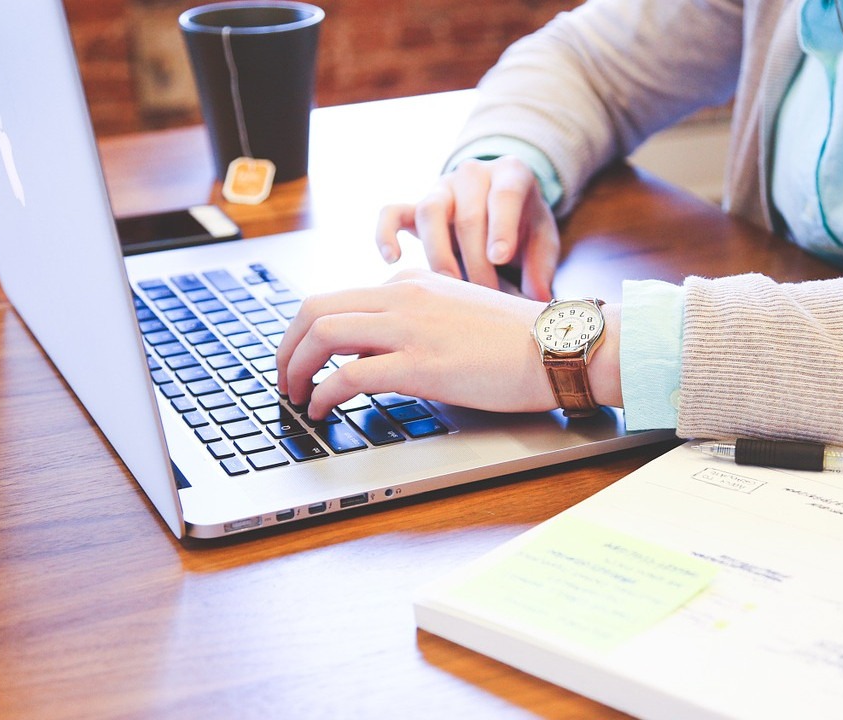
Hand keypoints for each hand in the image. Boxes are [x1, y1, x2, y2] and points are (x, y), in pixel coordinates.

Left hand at [276, 269, 558, 419]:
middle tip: (284, 377)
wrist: (558, 346)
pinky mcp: (420, 364)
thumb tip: (375, 354)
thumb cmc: (518, 340)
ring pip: (323, 334)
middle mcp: (403, 296)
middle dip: (287, 346)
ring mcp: (410, 328)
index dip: (308, 333)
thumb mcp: (456, 314)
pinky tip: (322, 411)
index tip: (303, 359)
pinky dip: (323, 394)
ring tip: (295, 396)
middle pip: (315, 308)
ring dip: (295, 368)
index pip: (339, 299)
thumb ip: (415, 323)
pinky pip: (349, 375)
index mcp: (411, 283)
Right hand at [375, 156, 559, 300]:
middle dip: (476, 260)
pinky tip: (392, 260)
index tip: (499, 258)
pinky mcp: (415, 206)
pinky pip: (391, 213)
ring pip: (429, 211)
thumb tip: (537, 299)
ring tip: (450, 286)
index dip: (501, 226)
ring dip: (439, 254)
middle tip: (486, 295)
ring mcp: (441, 188)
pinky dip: (386, 233)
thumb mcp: (543, 239)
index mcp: (511, 174)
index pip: (504, 195)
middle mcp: (473, 174)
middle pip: (467, 214)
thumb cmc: (524, 225)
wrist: (501, 204)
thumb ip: (542, 266)